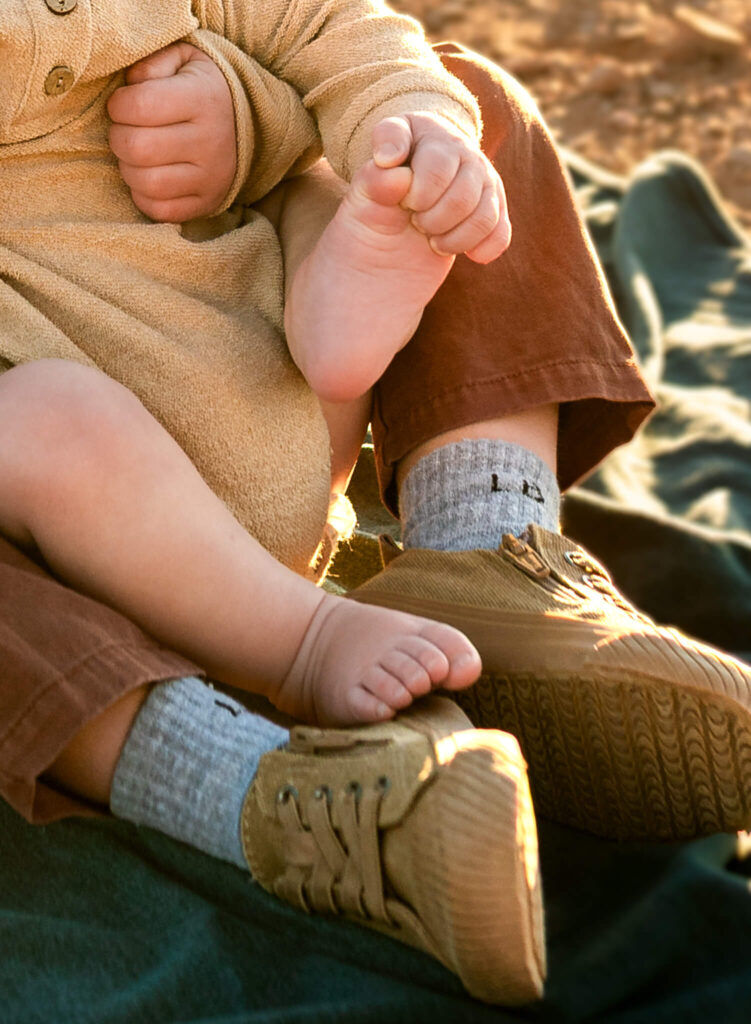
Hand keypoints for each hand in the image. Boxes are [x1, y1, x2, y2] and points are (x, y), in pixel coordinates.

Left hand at [107, 42, 236, 222]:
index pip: (139, 106)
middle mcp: (210, 142)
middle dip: (118, 138)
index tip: (122, 105)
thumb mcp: (182, 59)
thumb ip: (151, 63)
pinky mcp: (207, 203)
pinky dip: (143, 196)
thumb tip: (129, 88)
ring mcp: (211, 178)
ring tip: (135, 155)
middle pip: (138, 148)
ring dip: (128, 168)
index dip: (117, 106)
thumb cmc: (200, 88)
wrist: (247, 124)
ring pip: (147, 183)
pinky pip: (160, 211)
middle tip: (125, 131)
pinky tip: (147, 177)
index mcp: (203, 99)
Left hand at [371, 112, 510, 262]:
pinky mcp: (492, 212)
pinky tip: (457, 250)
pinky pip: (500, 234)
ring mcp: (483, 182)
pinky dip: (479, 250)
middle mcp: (463, 152)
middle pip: (463, 196)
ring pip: (485, 217)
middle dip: (432, 220)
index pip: (438, 167)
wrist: (391, 225)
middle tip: (415, 220)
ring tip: (431, 237)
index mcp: (431, 134)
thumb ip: (373, 176)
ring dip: (453, 239)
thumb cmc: (378, 201)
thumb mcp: (364, 189)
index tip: (402, 201)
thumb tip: (389, 162)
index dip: (417, 195)